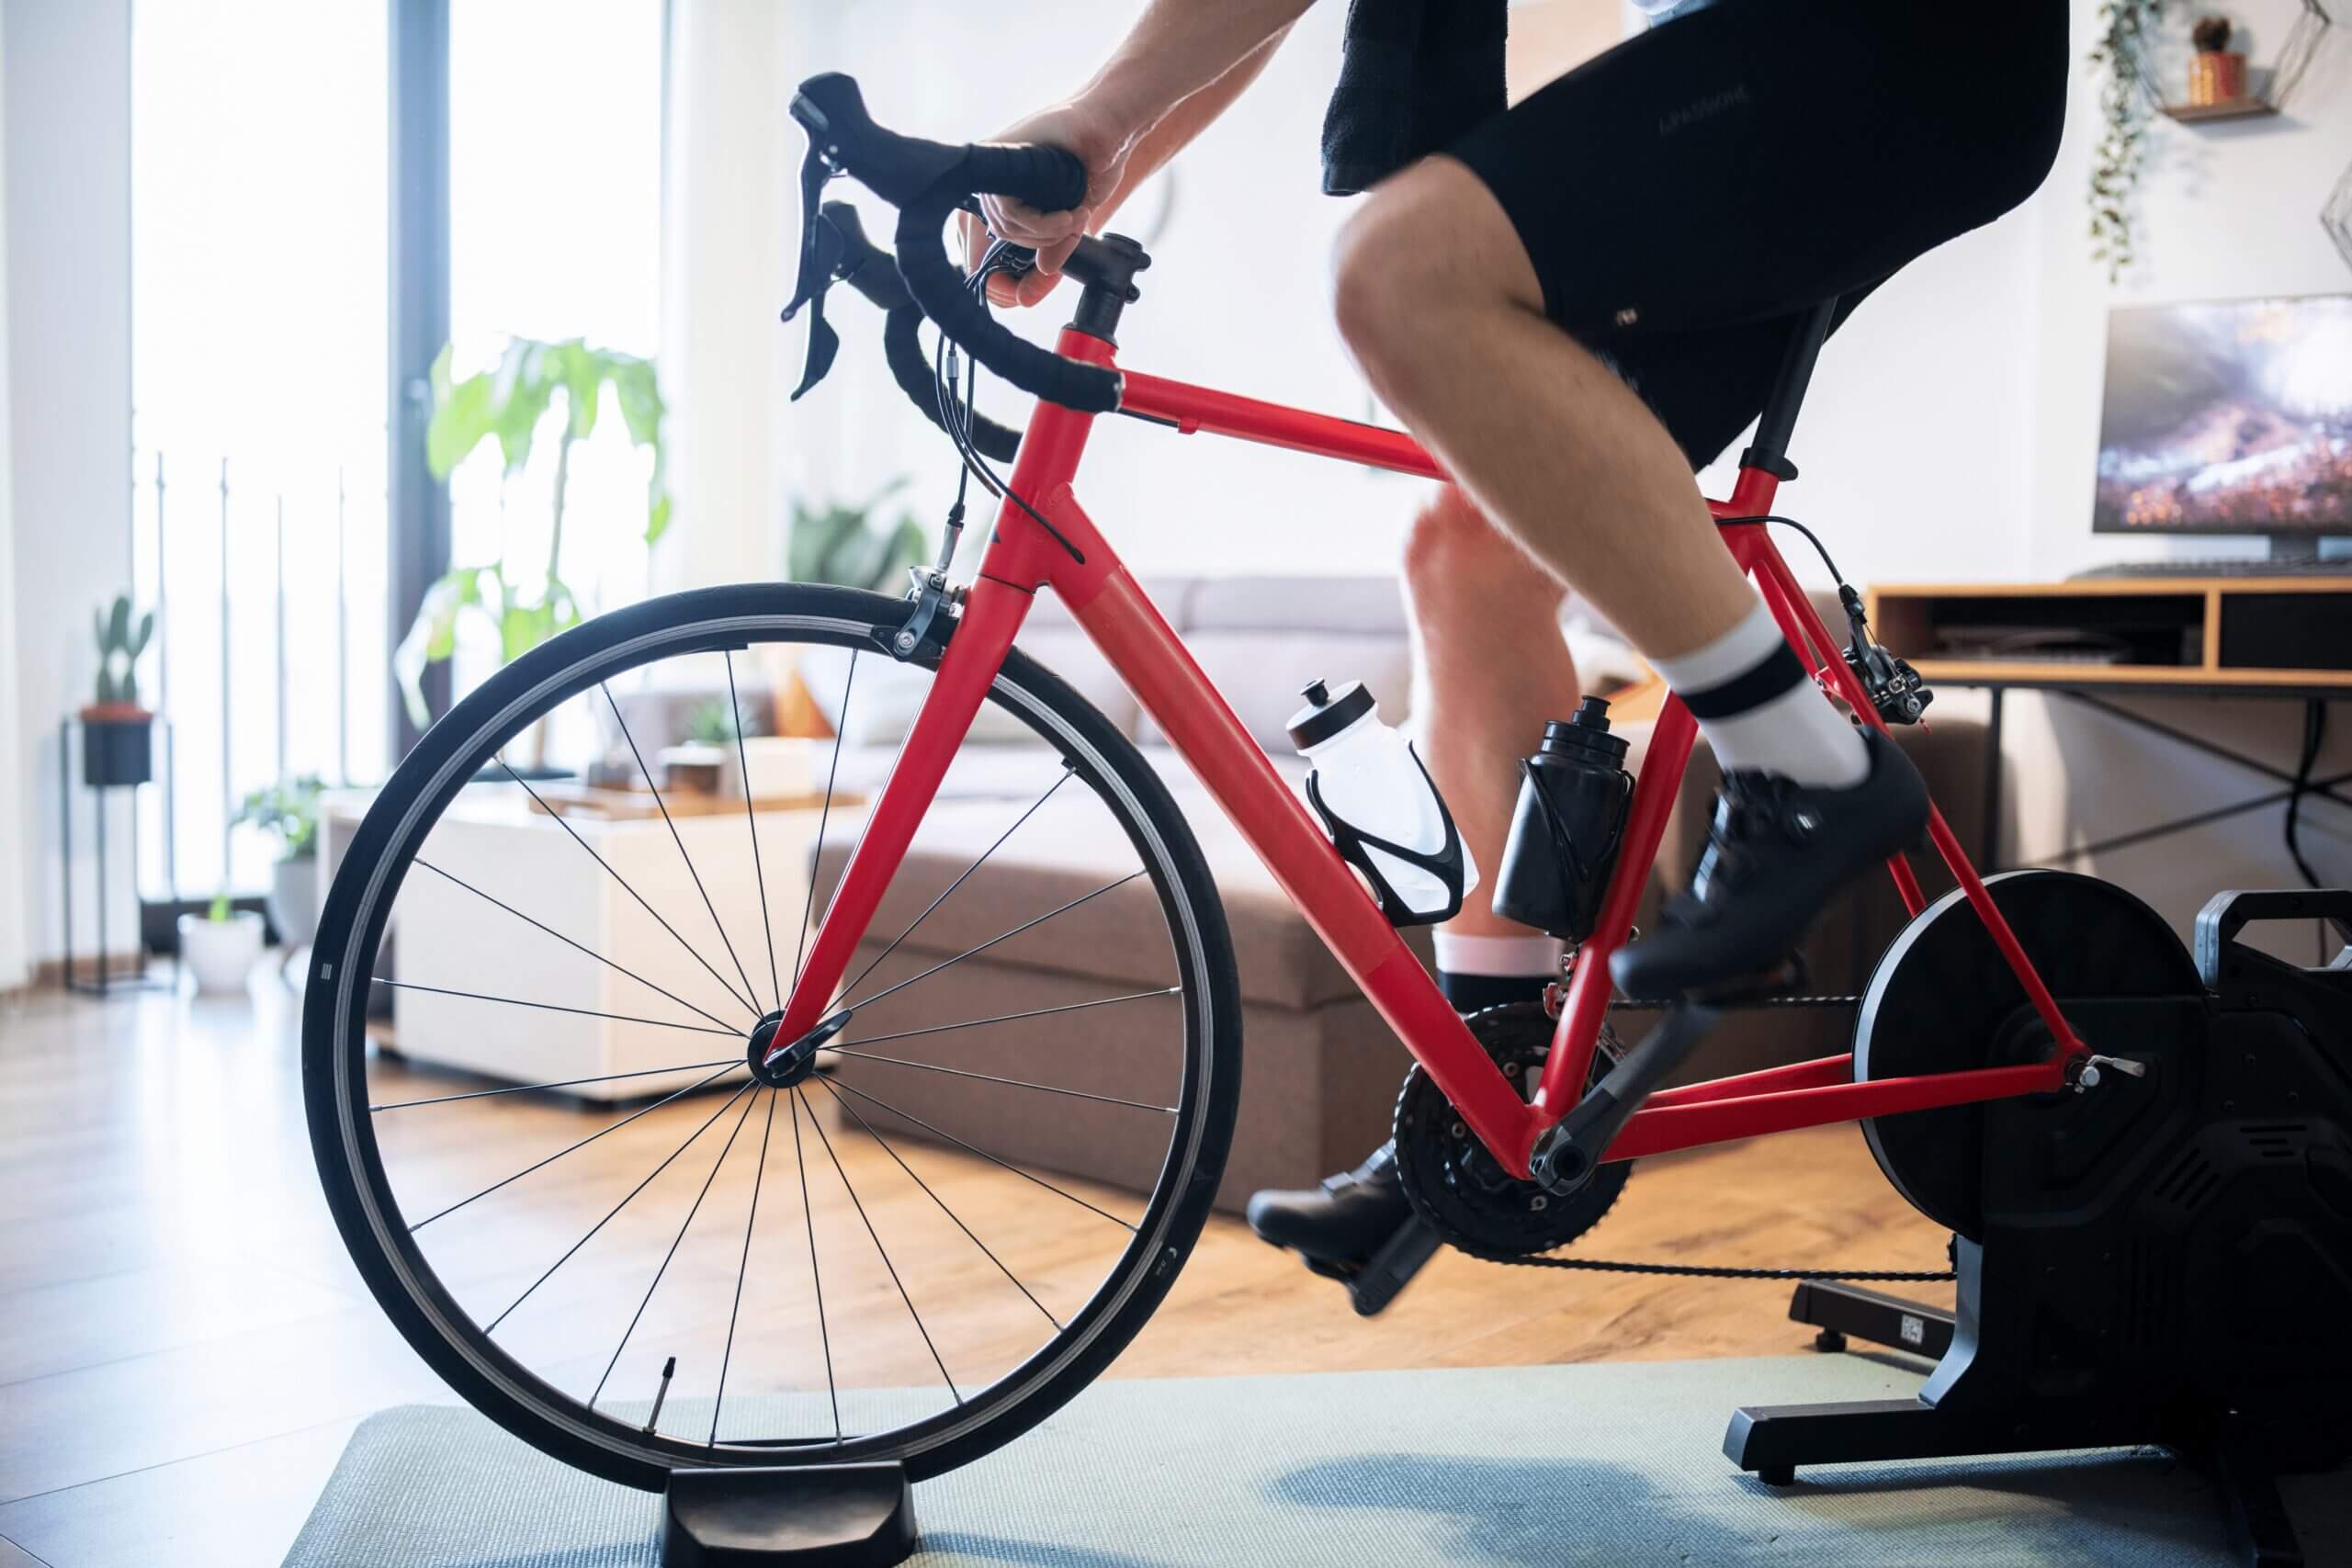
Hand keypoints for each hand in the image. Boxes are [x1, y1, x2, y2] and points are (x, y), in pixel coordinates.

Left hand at [960, 97, 1136, 307]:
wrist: (1109, 129)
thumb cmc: (1092, 166)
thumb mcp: (1072, 224)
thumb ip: (1049, 254)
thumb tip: (1024, 299)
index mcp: (1001, 199)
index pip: (977, 251)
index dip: (992, 281)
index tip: (1015, 297)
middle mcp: (990, 184)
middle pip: (987, 243)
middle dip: (1026, 257)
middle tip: (1057, 251)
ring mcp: (993, 169)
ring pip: (1002, 228)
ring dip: (1044, 235)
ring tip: (1073, 221)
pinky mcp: (1000, 156)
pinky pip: (1007, 211)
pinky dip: (1041, 223)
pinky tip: (1067, 216)